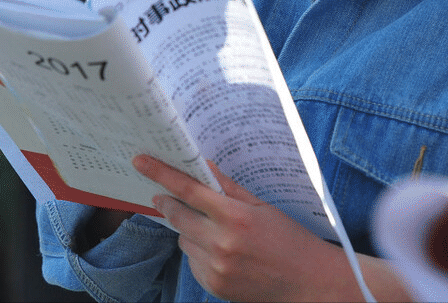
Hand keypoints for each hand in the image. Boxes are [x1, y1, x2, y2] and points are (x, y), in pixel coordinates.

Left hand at [133, 155, 370, 301]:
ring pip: (183, 239)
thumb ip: (230, 189)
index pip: (190, 190)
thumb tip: (205, 167)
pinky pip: (192, 260)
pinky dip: (198, 251)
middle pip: (177, 215)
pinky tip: (221, 251)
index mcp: (236, 217)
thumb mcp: (262, 207)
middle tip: (163, 195)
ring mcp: (215, 267)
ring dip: (189, 230)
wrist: (305, 281)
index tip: (141, 162)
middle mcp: (221, 243)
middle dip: (168, 203)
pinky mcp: (212, 285)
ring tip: (214, 230)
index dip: (162, 173)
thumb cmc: (289, 239)